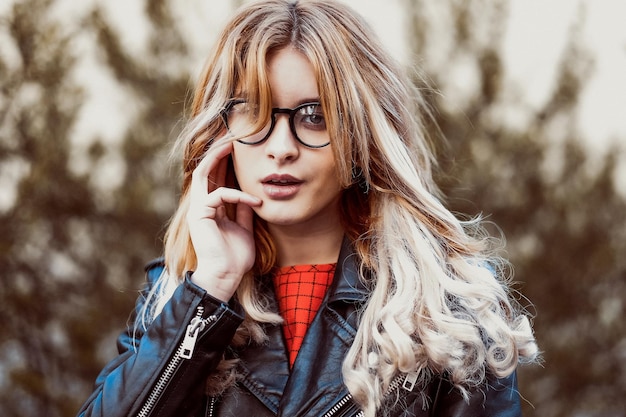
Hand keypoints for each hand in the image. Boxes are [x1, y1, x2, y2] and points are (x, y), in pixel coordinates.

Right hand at [186, 140, 261, 301]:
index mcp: (212, 209)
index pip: (216, 178)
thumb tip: (252, 195)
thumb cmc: (235, 257)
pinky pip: (219, 194)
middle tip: (232, 135)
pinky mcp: (199, 214)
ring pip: (203, 174)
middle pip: (206, 170)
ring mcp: (198, 209)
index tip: (239, 148)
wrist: (226, 276)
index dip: (225, 162)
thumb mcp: (244, 227)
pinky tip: (255, 200)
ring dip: (217, 157)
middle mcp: (201, 206)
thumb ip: (244, 210)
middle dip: (218, 151)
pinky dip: (239, 195)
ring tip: (233, 144)